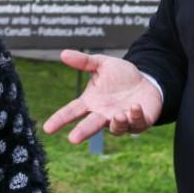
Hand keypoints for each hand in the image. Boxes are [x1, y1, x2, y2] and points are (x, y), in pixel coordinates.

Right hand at [43, 49, 162, 142]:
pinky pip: (136, 123)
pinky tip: (134, 107)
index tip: (47, 129)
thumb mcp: (102, 64)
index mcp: (91, 102)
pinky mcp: (138, 122)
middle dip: (82, 132)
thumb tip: (63, 53)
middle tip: (73, 139)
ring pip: (115, 128)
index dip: (59, 119)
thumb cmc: (121, 75)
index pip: (72, 111)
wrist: (146, 81)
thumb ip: (84, 62)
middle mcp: (104, 114)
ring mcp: (120, 120)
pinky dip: (135, 117)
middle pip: (90, 125)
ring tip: (118, 115)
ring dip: (116, 123)